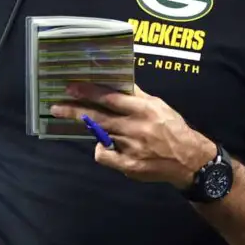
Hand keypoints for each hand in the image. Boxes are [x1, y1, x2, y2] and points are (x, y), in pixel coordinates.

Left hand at [50, 83, 215, 188]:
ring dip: (88, 127)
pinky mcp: (129, 166)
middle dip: (74, 110)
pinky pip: (104, 156)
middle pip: (99, 117)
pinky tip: (105, 146)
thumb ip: (137, 95)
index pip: (110, 98)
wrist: (188, 159)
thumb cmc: (172, 128)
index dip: (89, 92)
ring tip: (78, 120)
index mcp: (143, 109)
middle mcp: (135, 128)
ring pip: (100, 135)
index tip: (71, 87)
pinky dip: (101, 150)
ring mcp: (131, 148)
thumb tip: (119, 78)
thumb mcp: (158, 106)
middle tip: (56, 106)